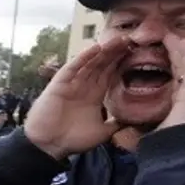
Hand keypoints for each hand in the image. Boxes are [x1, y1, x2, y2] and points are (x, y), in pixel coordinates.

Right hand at [23, 36, 127, 159]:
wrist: (49, 145)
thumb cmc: (72, 139)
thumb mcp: (102, 132)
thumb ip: (116, 124)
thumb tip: (133, 122)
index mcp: (95, 95)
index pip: (110, 74)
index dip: (121, 62)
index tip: (135, 52)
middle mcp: (84, 86)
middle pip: (102, 64)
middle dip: (115, 52)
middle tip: (129, 39)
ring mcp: (72, 83)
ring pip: (91, 62)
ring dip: (103, 51)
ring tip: (117, 40)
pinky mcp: (60, 83)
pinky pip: (73, 67)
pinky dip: (84, 57)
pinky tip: (96, 48)